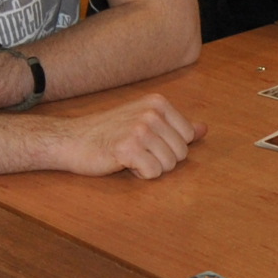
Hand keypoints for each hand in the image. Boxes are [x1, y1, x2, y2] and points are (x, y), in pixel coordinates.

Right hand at [58, 94, 203, 178]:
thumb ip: (176, 126)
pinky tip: (122, 162)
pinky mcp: (128, 148)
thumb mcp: (144, 122)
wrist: (73, 140)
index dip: (168, 147)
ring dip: (149, 167)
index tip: (145, 141)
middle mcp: (151, 112)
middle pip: (180, 154)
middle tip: (135, 150)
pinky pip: (152, 173)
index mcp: (158, 103)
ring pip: (168, 166)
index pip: (188, 137)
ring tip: (128, 155)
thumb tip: (204, 129)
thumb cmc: (109, 133)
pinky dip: (139, 174)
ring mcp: (140, 129)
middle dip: (160, 159)